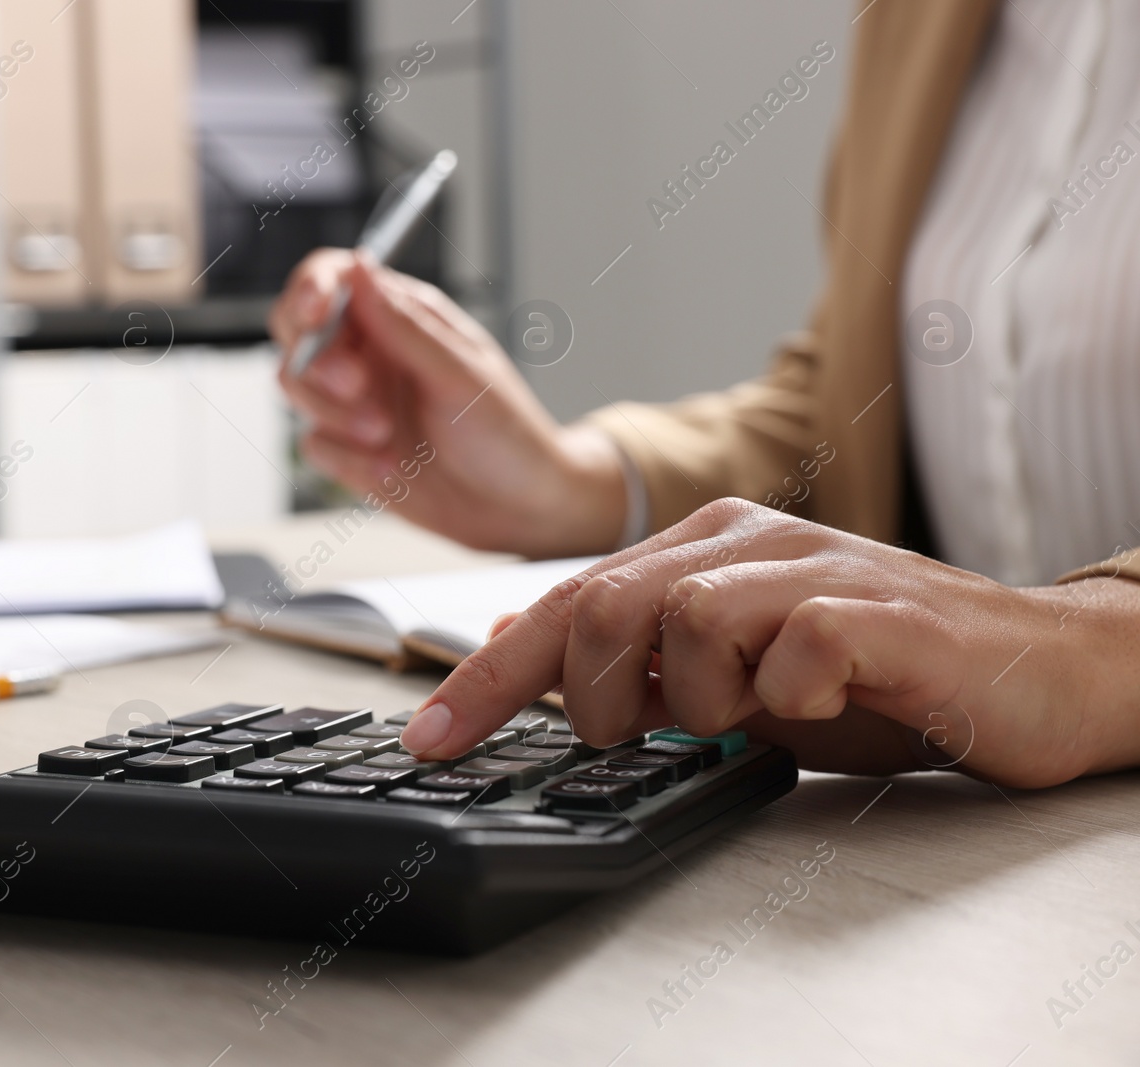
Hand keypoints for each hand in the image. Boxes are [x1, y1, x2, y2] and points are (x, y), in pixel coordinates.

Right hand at [268, 249, 625, 557]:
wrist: (518, 509)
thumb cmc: (506, 433)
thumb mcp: (461, 374)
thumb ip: (404, 326)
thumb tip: (359, 270)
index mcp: (401, 317)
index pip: (332, 279)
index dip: (311, 289)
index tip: (314, 312)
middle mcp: (371, 353)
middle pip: (298, 331)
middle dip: (316, 358)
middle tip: (357, 384)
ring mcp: (355, 402)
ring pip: (296, 386)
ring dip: (332, 411)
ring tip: (384, 434)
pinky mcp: (347, 450)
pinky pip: (315, 444)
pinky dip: (346, 458)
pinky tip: (390, 469)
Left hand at [400, 498, 1139, 787]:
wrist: (1032, 668)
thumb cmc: (876, 673)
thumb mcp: (732, 674)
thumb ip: (632, 656)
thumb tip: (516, 637)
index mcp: (701, 549)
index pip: (563, 602)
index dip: (484, 674)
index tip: (430, 737)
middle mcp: (747, 540)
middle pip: (601, 605)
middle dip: (588, 696)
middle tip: (634, 735)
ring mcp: (813, 567)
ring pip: (683, 622)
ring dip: (699, 702)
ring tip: (754, 717)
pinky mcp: (878, 610)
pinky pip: (790, 649)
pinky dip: (788, 701)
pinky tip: (823, 702)